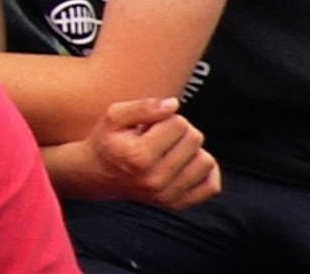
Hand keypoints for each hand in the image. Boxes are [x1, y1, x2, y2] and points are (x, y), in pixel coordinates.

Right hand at [64, 97, 221, 209]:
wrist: (97, 174)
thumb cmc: (109, 141)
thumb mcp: (115, 116)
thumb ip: (144, 106)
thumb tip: (174, 105)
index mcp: (139, 156)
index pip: (179, 123)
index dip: (166, 117)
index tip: (150, 125)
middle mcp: (155, 179)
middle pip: (195, 139)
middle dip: (180, 131)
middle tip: (160, 136)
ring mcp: (167, 195)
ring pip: (206, 161)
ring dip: (192, 151)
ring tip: (170, 150)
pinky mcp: (176, 204)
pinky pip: (211, 186)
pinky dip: (204, 173)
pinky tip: (185, 165)